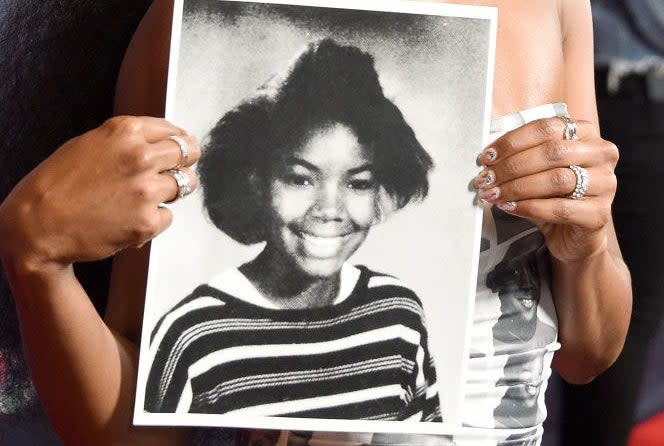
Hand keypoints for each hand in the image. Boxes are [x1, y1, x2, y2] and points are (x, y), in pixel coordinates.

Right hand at [0, 116, 199, 270]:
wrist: (37, 225)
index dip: (180, 142)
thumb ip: (126, 141)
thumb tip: (162, 144)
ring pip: (185, 186)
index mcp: (125, 131)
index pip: (174, 131)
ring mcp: (146, 190)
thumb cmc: (56, 185)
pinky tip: (129, 219)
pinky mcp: (146, 221)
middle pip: (189, 154)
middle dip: (184, 164)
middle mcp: (140, 156)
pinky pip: (167, 217)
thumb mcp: (90, 144)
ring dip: (170, 192)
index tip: (183, 149)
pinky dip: (154, 220)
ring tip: (143, 198)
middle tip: (175, 173)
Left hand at [473, 116, 617, 262]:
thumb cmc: (552, 197)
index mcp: (586, 134)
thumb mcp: (536, 171)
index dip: (512, 142)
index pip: (546, 128)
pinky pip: (560, 208)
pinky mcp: (600, 213)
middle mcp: (601, 154)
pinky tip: (510, 208)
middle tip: (486, 179)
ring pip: (556, 179)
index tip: (486, 157)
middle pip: (552, 152)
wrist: (572, 236)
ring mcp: (605, 184)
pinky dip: (530, 207)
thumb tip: (487, 158)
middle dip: (511, 166)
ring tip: (493, 194)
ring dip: (517, 188)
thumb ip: (518, 158)